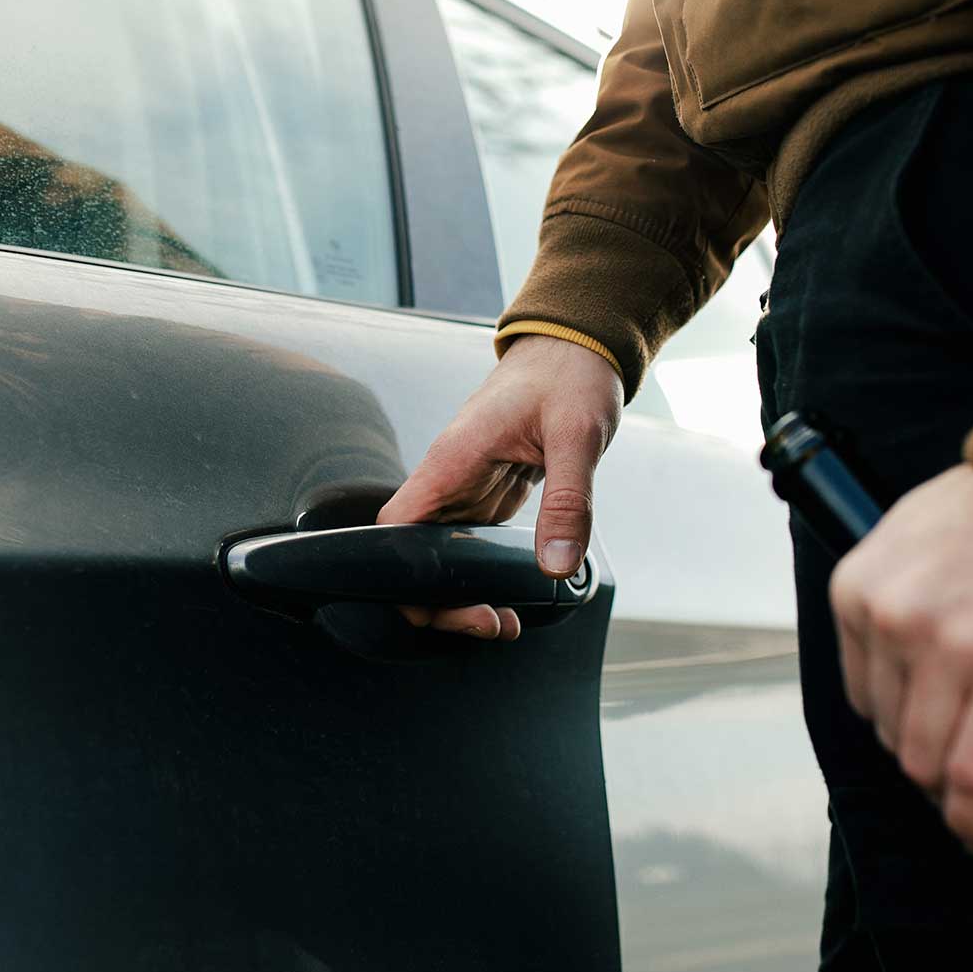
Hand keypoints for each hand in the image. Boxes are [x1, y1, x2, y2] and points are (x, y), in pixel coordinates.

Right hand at [377, 333, 623, 640]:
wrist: (575, 346)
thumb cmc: (568, 375)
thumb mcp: (578, 436)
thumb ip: (569, 502)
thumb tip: (557, 564)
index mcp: (451, 460)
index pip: (394, 529)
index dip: (398, 577)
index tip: (436, 610)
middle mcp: (448, 478)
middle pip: (414, 554)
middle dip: (441, 601)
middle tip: (490, 625)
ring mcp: (465, 488)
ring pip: (440, 556)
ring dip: (462, 594)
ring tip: (503, 623)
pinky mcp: (487, 493)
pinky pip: (470, 545)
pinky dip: (484, 577)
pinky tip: (511, 597)